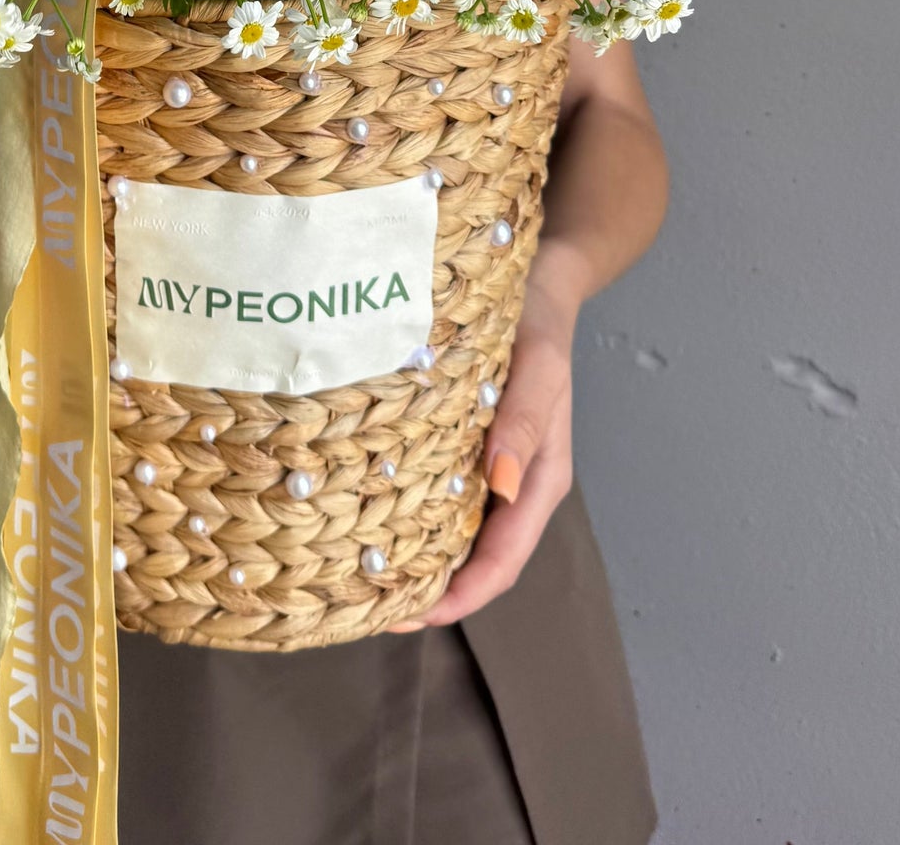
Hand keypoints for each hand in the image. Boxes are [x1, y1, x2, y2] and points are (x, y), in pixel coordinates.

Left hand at [390, 243, 584, 629]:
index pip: (503, 561)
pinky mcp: (465, 445)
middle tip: (365, 606)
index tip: (411, 615)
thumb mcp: (539, 368)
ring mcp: (488, 468)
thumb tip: (503, 486)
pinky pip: (440, 495)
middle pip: (476, 559)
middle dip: (430, 592)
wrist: (536, 285)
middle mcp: (512, 484)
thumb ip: (526, 424)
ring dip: (417, 560)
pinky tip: (371, 516)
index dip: (461, 597)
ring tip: (360, 575)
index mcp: (539, 479)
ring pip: (456, 534)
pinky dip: (411, 517)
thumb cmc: (538, 326)